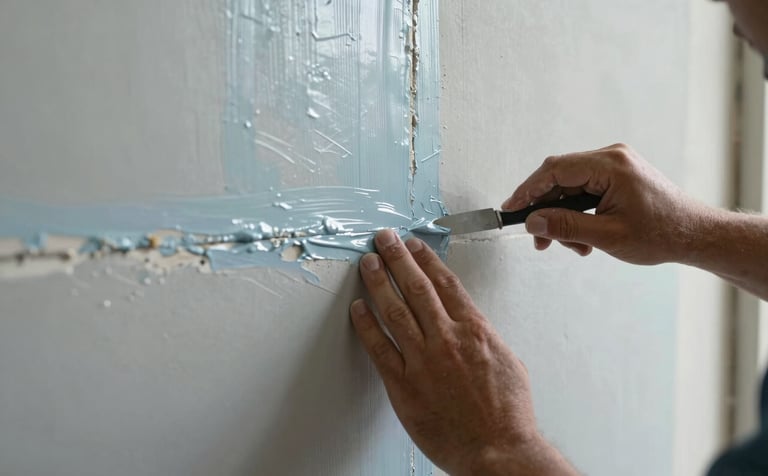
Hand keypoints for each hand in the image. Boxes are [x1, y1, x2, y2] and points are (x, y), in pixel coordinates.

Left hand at [350, 229, 575, 475]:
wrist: (498, 450)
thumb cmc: (508, 413)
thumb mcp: (508, 362)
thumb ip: (484, 338)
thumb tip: (471, 325)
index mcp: (475, 330)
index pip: (445, 283)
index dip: (426, 259)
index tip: (413, 244)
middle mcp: (447, 339)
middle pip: (417, 288)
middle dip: (397, 259)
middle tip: (384, 239)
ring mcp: (424, 361)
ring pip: (395, 311)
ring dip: (379, 283)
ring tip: (368, 263)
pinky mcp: (404, 386)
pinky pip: (379, 349)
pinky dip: (366, 326)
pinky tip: (358, 309)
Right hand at [502, 143, 704, 264]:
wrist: (695, 234)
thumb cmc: (661, 234)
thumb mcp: (607, 236)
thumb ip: (565, 227)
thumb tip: (533, 222)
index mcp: (611, 166)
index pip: (554, 171)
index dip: (527, 190)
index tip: (510, 210)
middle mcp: (612, 157)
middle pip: (560, 177)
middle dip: (545, 209)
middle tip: (539, 239)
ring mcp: (615, 164)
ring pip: (570, 186)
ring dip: (563, 215)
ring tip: (571, 245)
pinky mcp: (617, 175)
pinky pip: (584, 189)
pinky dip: (577, 212)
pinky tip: (583, 237)